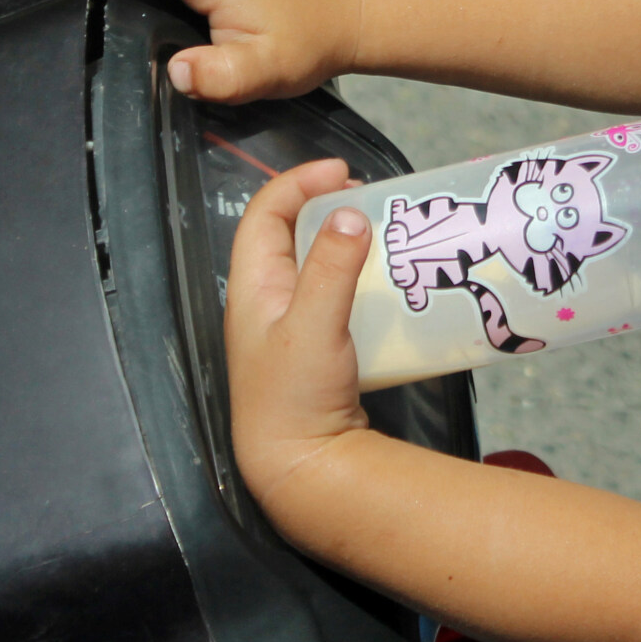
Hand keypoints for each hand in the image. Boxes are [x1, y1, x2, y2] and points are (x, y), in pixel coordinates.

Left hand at [224, 159, 375, 504]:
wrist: (299, 471)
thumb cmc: (295, 398)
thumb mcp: (314, 325)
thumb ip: (332, 268)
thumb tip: (349, 212)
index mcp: (252, 287)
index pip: (265, 214)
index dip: (298, 182)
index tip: (342, 170)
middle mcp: (265, 302)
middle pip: (288, 235)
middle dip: (326, 207)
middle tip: (368, 197)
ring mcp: (288, 328)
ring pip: (312, 266)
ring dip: (344, 243)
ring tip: (383, 234)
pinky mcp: (313, 351)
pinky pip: (333, 297)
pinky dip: (357, 280)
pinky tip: (387, 287)